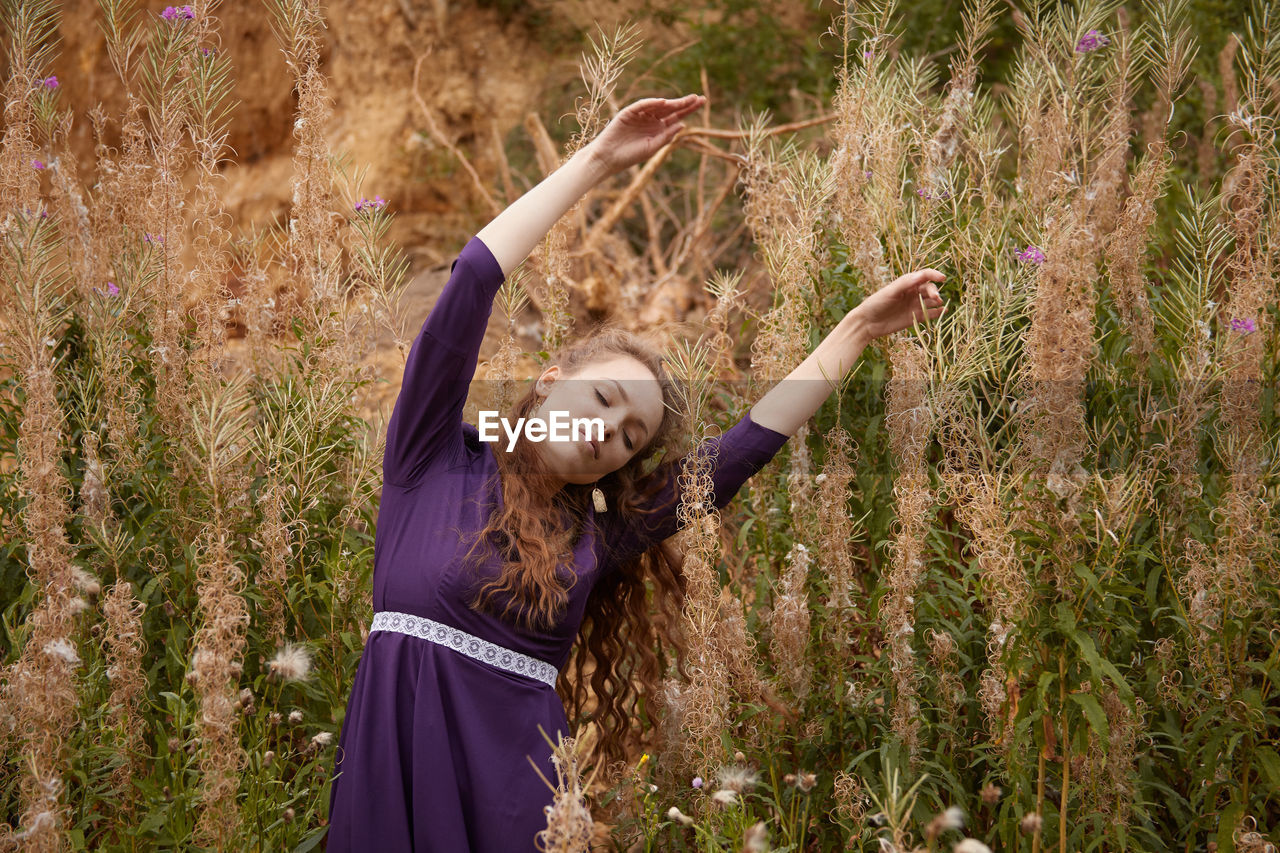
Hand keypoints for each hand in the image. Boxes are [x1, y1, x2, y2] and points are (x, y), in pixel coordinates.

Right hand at [584, 94, 705, 176]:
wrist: (609, 158)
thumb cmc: (630, 156)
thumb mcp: (652, 147)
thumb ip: (666, 136)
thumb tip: (682, 124)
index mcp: (658, 129)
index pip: (676, 116)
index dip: (688, 109)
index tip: (702, 102)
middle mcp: (651, 119)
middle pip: (670, 108)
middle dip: (684, 103)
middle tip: (699, 98)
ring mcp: (640, 115)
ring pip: (658, 105)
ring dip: (671, 102)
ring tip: (686, 101)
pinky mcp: (628, 112)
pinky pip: (641, 105)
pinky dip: (651, 103)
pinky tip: (663, 102)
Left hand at [850, 269, 946, 340]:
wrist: (868, 323)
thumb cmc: (876, 303)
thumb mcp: (890, 291)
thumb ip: (905, 283)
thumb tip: (921, 275)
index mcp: (907, 283)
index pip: (924, 275)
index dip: (934, 275)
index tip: (942, 277)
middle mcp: (913, 293)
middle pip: (929, 288)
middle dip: (934, 291)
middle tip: (935, 297)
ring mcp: (914, 305)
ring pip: (931, 301)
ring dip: (937, 301)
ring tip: (938, 302)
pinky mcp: (915, 318)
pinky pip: (929, 314)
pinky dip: (937, 312)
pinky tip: (943, 311)